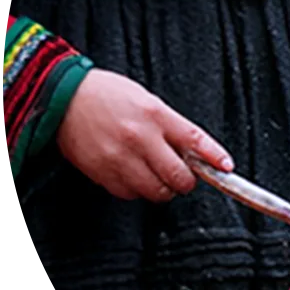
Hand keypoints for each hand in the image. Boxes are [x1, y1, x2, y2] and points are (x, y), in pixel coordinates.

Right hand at [56, 69, 233, 201]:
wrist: (62, 97)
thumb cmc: (107, 95)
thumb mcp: (148, 101)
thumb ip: (171, 126)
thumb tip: (194, 151)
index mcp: (155, 115)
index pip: (195, 140)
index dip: (215, 157)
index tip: (226, 167)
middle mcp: (140, 138)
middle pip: (178, 177)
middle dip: (186, 181)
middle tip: (183, 176)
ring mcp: (120, 158)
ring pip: (156, 191)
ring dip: (163, 189)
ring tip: (157, 176)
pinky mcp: (102, 173)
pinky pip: (130, 194)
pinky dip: (137, 190)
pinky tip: (134, 175)